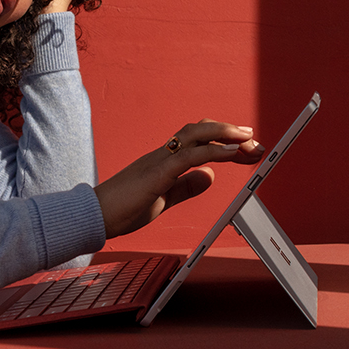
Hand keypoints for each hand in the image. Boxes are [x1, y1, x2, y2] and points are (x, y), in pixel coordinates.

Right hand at [93, 119, 266, 238]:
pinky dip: (214, 152)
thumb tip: (209, 177)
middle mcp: (163, 154)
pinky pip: (189, 157)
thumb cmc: (123, 209)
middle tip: (253, 139)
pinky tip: (232, 152)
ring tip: (248, 139)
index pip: (197, 141)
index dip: (222, 138)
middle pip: (200, 131)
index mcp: (164, 161)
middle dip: (229, 132)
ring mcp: (159, 161)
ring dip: (226, 135)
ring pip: (196, 136)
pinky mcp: (157, 173)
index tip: (244, 143)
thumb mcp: (163, 199)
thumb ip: (185, 187)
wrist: (94, 217)